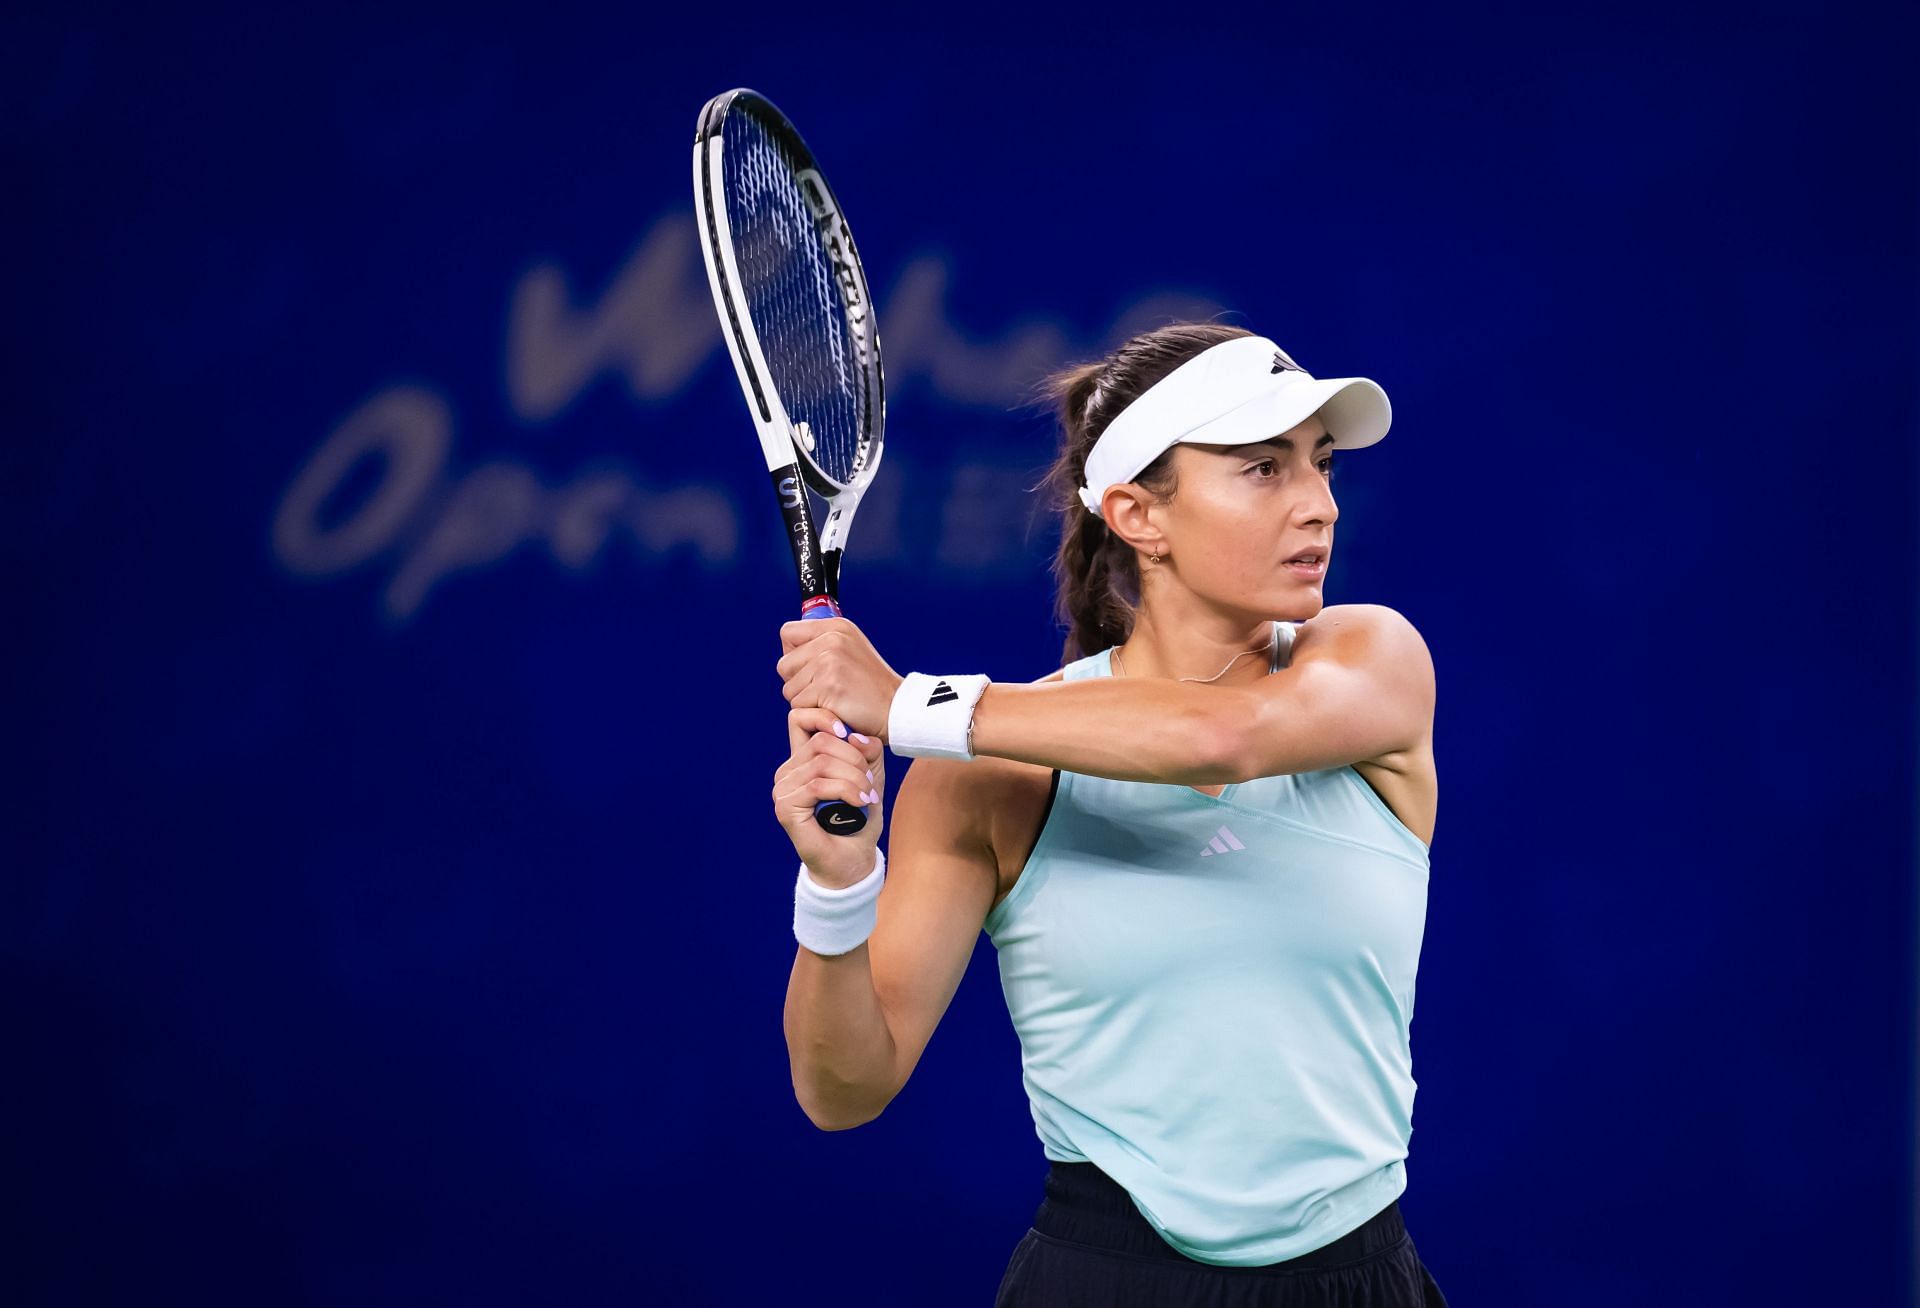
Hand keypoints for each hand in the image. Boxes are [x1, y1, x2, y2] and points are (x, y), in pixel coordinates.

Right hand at [773, 706, 885, 885]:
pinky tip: (860, 803)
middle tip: (870, 783)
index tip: (850, 735)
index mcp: (802, 760)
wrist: (853, 860)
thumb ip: (866, 751)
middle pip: (820, 741)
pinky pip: (818, 786)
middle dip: (854, 758)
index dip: (826, 718)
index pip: (799, 718)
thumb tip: (855, 735)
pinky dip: (846, 791)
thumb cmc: (859, 819)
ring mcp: (782, 790)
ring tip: (869, 797)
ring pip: (821, 763)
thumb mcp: (869, 776)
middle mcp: (787, 772)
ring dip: (854, 778)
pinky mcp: (785, 808)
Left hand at [776, 617, 903, 742]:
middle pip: (784, 664)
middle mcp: (831, 639)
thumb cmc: (872, 687)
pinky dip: (813, 713)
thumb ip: (822, 645)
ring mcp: (829, 662)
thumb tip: (789, 649)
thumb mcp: (851, 649)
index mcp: (836, 627)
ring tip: (831, 700)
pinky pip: (798, 706)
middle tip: (824, 690)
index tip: (808, 668)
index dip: (792, 654)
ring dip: (805, 701)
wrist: (896, 709)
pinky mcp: (828, 686)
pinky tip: (834, 710)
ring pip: (789, 688)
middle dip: (797, 682)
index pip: (788, 633)